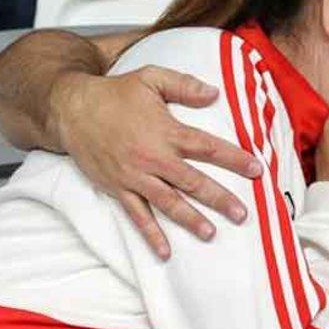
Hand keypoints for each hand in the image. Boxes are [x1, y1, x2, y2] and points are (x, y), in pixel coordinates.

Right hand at [49, 67, 263, 258]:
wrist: (71, 109)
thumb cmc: (115, 93)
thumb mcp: (151, 78)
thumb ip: (184, 85)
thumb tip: (215, 94)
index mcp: (166, 131)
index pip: (207, 147)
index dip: (234, 159)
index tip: (256, 170)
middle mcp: (153, 157)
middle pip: (193, 182)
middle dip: (219, 199)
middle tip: (242, 214)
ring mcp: (135, 176)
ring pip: (168, 203)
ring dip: (191, 220)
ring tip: (211, 234)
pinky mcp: (118, 189)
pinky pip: (137, 215)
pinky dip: (151, 234)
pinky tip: (165, 251)